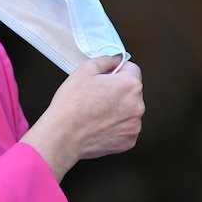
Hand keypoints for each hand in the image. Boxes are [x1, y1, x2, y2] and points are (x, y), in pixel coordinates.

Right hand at [20, 56, 143, 182]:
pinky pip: (125, 128)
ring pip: (128, 110)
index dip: (116, 71)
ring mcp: (134, 125)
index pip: (132, 69)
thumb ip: (105, 60)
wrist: (63, 136)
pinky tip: (99, 125)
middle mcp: (138, 105)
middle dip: (117, 91)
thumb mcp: (83, 71)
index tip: (105, 78)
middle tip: (95, 96)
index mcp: (130, 85)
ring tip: (96, 112)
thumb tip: (116, 60)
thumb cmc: (71, 105)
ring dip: (117, 109)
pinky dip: (115, 126)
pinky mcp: (129, 141)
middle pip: (131, 91)